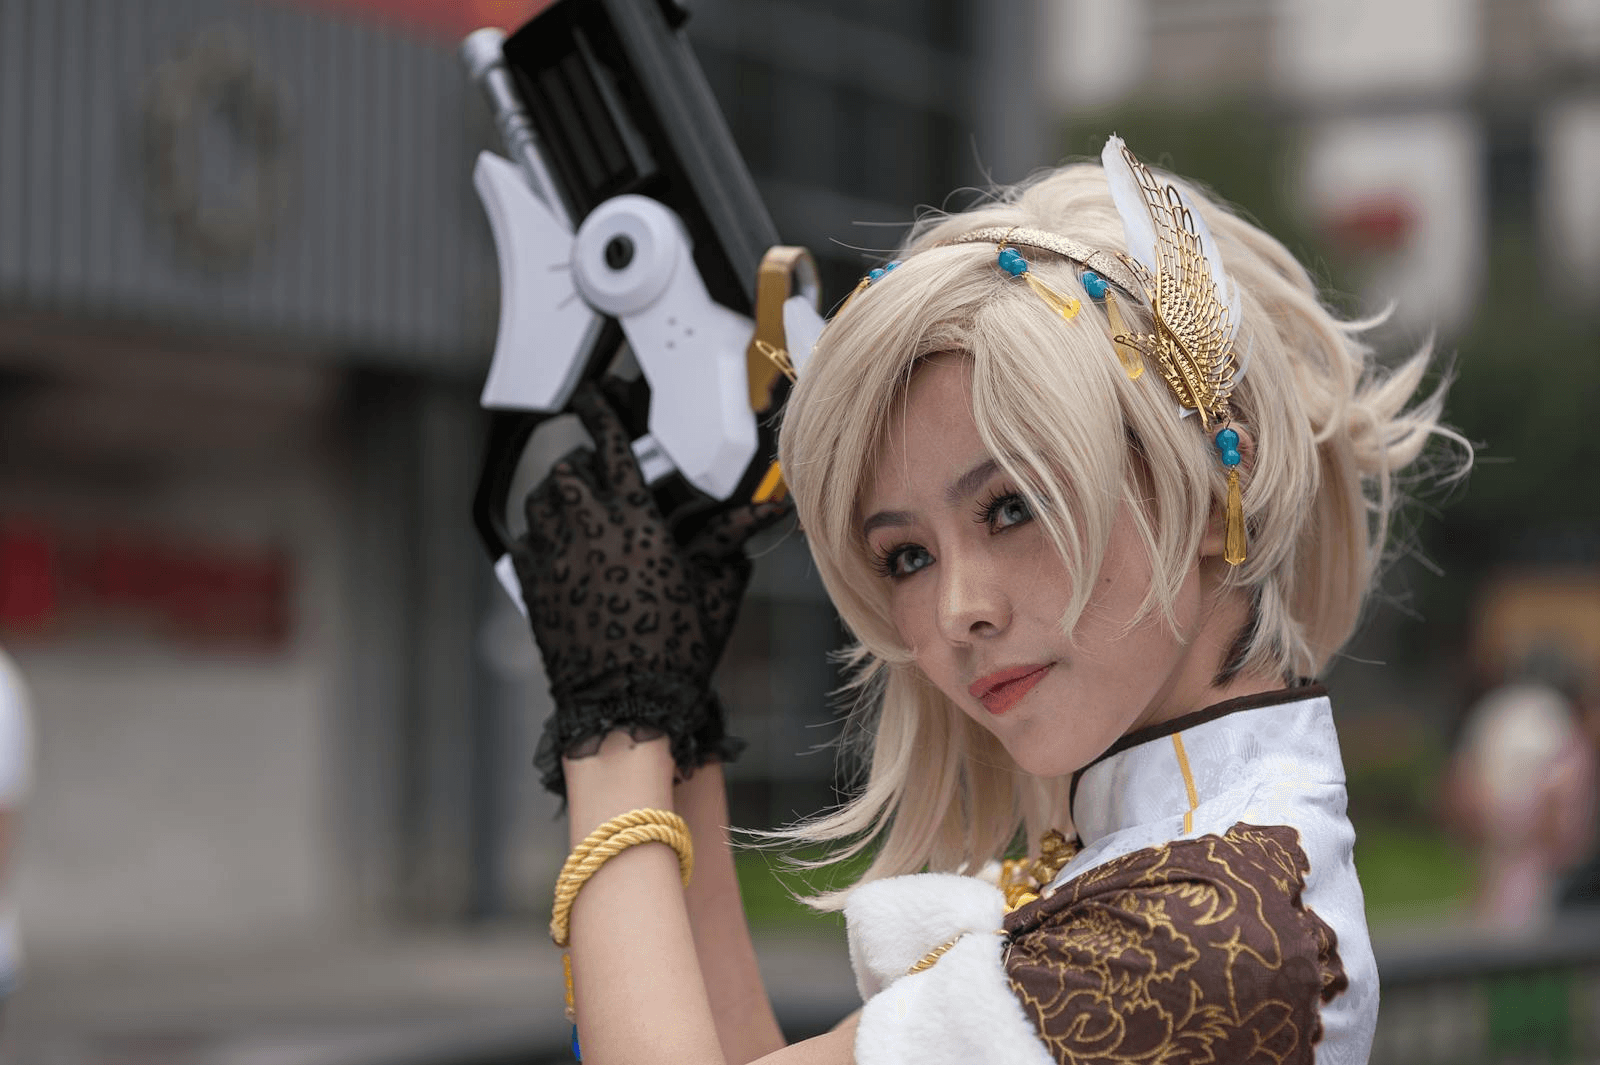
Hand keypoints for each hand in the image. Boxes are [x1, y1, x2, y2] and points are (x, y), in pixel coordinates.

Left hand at [509, 385, 790, 794]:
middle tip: (596, 469)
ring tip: (575, 503)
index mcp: (636, 522)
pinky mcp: (535, 586)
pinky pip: (528, 539)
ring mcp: (556, 557)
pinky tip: (560, 545)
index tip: (593, 396)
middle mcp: (589, 530)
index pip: (612, 445)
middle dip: (582, 462)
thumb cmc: (676, 651)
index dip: (601, 411)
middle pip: (570, 468)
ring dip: (558, 494)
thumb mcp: (713, 590)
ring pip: (541, 499)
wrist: (625, 704)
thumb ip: (730, 543)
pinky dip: (542, 533)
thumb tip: (763, 515)